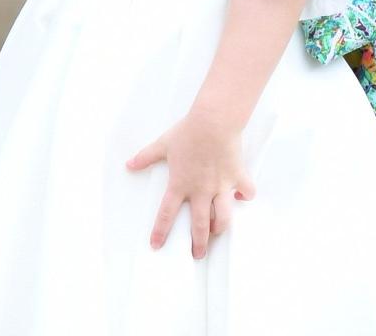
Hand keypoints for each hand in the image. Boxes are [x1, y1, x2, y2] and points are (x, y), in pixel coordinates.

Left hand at [125, 110, 255, 259]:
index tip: (156, 245)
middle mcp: (201, 190)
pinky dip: (246, 196)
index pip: (167, 213)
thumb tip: (129, 164)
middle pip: (199, 225)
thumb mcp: (163, 144)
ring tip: (218, 233)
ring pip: (224, 217)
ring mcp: (221, 185)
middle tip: (197, 254)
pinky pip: (246, 192)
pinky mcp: (237, 176)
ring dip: (221, 228)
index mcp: (180, 184)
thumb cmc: (188, 132)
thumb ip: (146, 156)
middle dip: (198, 243)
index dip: (160, 231)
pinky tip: (242, 197)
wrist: (213, 121)